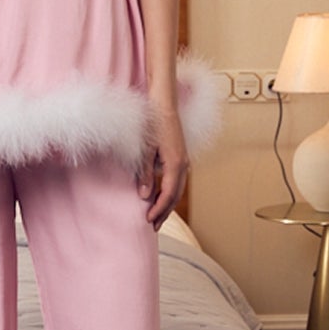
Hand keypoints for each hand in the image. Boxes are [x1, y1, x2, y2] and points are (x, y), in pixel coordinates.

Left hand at [136, 108, 188, 228]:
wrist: (164, 103)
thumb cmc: (153, 123)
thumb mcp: (145, 150)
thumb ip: (145, 174)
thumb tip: (145, 195)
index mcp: (175, 164)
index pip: (168, 195)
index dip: (159, 209)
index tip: (148, 220)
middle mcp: (183, 165)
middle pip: (175, 196)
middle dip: (165, 211)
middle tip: (153, 226)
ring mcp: (183, 160)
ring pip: (178, 189)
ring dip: (168, 203)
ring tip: (157, 215)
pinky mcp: (180, 156)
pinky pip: (177, 180)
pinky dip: (169, 191)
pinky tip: (161, 195)